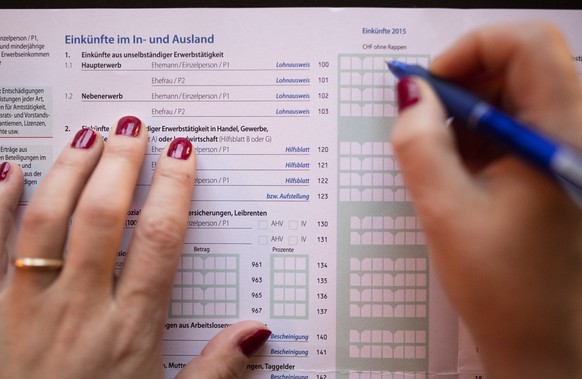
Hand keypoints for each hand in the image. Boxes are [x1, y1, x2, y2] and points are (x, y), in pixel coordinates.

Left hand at [0, 117, 269, 378]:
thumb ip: (215, 370)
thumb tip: (258, 332)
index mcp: (130, 329)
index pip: (160, 241)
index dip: (175, 191)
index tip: (183, 154)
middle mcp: (80, 308)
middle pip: (104, 217)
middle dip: (122, 164)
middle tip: (134, 126)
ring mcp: (26, 308)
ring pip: (47, 220)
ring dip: (69, 171)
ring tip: (87, 134)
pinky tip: (8, 169)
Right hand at [392, 23, 581, 377]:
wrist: (541, 338)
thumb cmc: (504, 286)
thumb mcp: (446, 211)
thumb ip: (420, 145)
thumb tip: (410, 96)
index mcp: (561, 135)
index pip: (526, 45)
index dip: (470, 49)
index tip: (430, 83)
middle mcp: (572, 132)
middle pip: (521, 63)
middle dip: (464, 79)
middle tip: (423, 113)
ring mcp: (563, 149)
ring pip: (515, 93)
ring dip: (468, 109)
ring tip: (437, 149)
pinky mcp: (550, 165)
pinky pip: (514, 124)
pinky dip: (477, 132)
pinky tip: (456, 166)